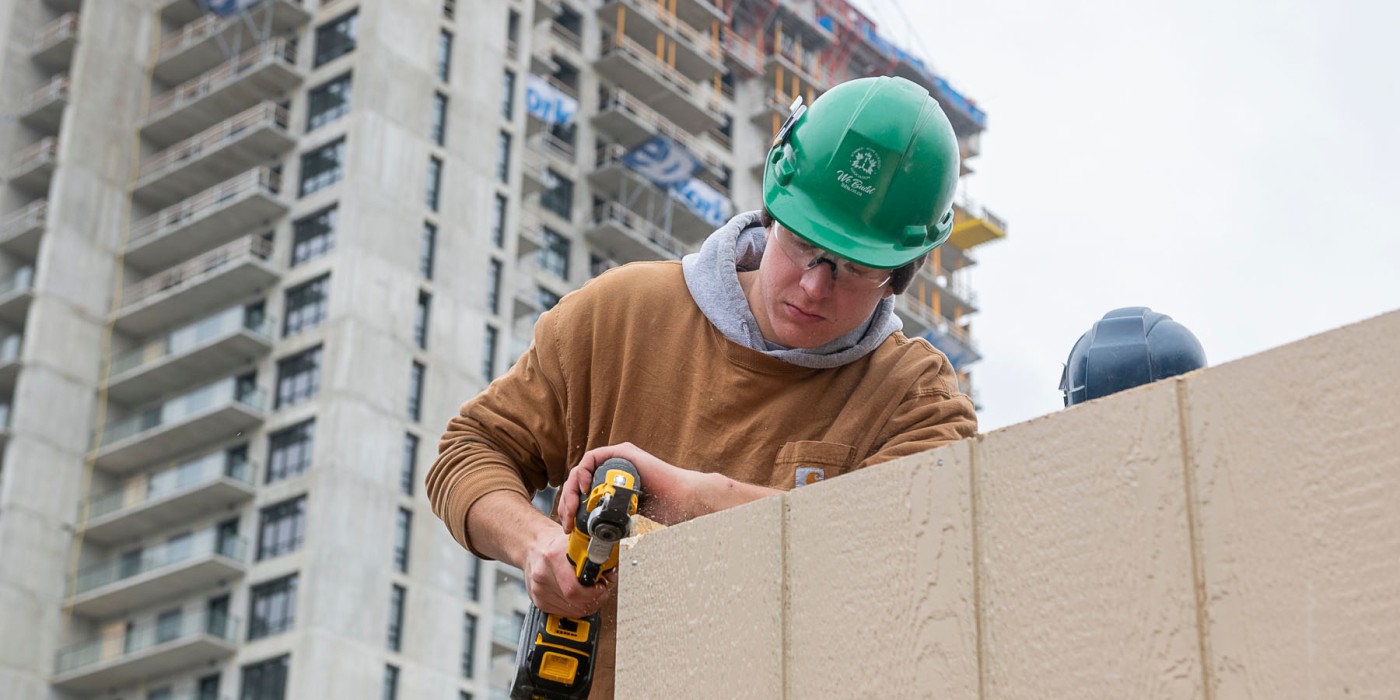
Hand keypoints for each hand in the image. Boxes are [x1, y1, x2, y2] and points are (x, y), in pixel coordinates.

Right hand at [520, 528, 615, 617]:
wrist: (533, 546)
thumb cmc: (555, 544)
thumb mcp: (577, 541)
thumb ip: (595, 554)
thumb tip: (610, 570)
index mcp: (553, 557)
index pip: (576, 588)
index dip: (595, 591)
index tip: (603, 585)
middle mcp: (543, 575)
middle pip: (576, 602)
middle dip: (595, 598)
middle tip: (602, 589)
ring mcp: (539, 591)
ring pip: (573, 611)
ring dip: (588, 604)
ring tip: (592, 592)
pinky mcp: (538, 602)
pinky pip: (565, 613)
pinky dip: (577, 607)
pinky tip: (580, 597)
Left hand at [559, 442, 706, 529]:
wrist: (681, 501)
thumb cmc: (663, 512)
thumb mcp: (628, 521)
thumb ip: (614, 525)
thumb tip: (601, 550)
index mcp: (612, 486)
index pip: (582, 494)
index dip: (571, 508)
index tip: (569, 526)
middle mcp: (612, 471)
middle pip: (578, 482)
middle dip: (568, 502)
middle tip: (567, 521)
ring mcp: (616, 461)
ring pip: (581, 471)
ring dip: (571, 490)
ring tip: (572, 509)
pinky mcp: (622, 453)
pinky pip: (592, 457)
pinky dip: (583, 471)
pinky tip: (584, 489)